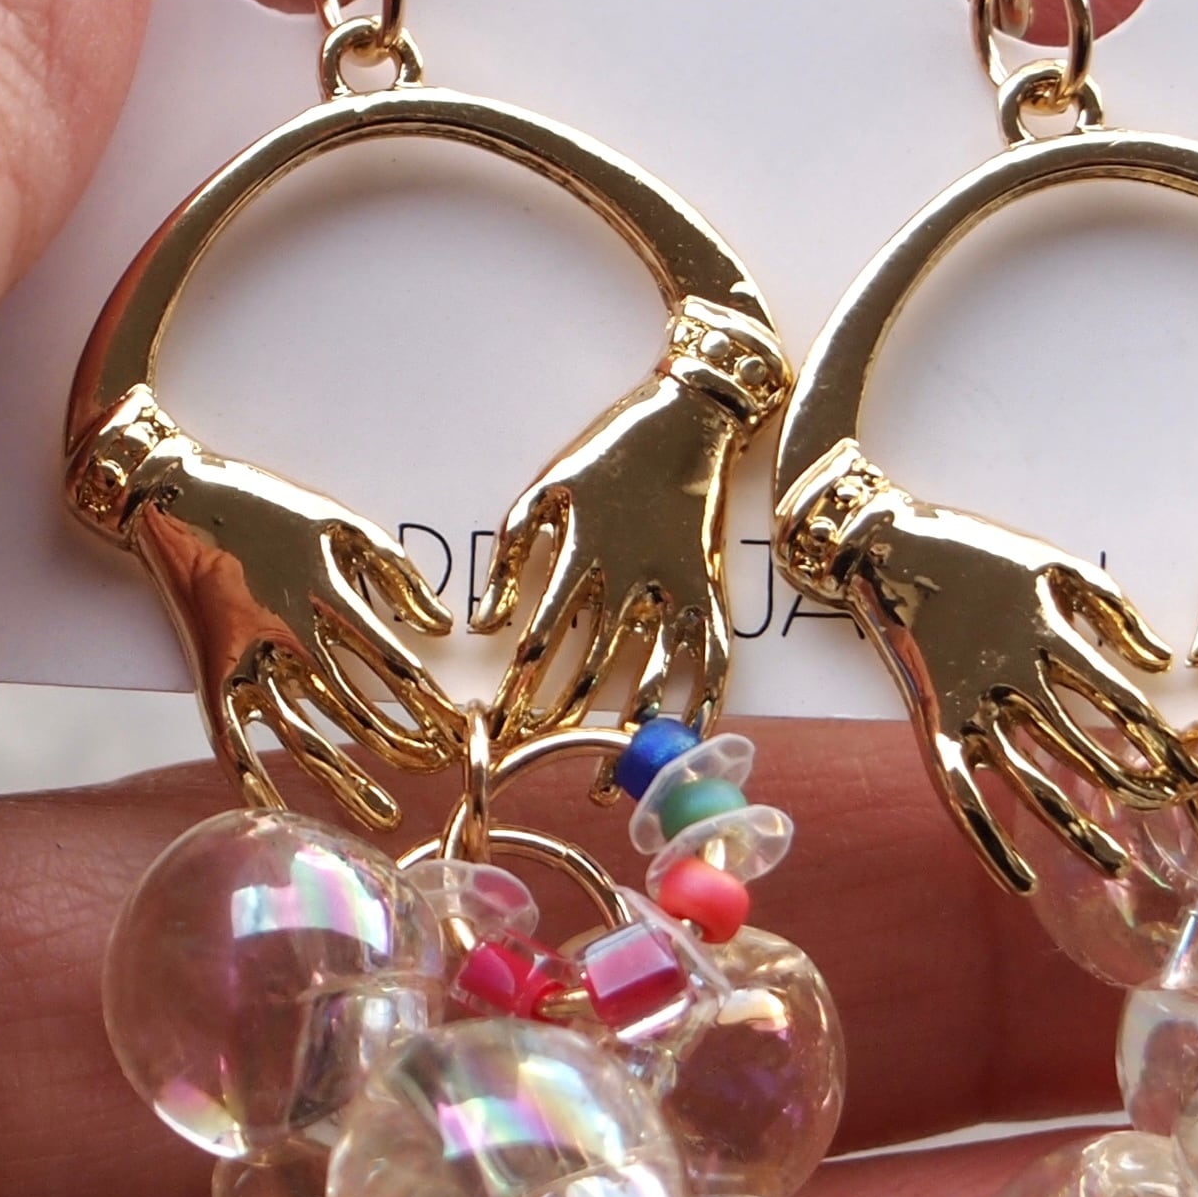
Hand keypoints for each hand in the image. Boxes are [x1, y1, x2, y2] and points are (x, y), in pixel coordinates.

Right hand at [97, 413, 462, 825]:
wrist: (172, 497)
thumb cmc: (268, 510)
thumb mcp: (341, 522)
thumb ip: (395, 572)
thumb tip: (441, 625)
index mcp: (324, 593)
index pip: (391, 663)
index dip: (430, 703)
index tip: (461, 729)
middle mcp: (285, 635)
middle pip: (354, 709)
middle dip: (401, 744)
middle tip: (438, 768)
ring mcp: (243, 661)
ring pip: (300, 737)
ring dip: (345, 780)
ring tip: (386, 816)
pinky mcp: (208, 675)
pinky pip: (229, 742)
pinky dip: (253, 782)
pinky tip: (283, 814)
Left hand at [473, 303, 782, 740]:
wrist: (693, 422)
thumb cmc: (609, 455)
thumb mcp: (545, 489)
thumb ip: (511, 554)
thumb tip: (481, 624)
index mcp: (587, 551)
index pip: (546, 636)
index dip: (519, 684)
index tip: (495, 722)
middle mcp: (636, 579)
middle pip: (592, 668)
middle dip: (556, 719)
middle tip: (529, 755)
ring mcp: (682, 592)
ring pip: (650, 679)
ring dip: (621, 731)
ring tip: (594, 774)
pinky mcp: (716, 597)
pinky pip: (712, 667)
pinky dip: (695, 712)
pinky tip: (672, 748)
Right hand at [790, 454, 1188, 892]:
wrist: (887, 548)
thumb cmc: (979, 555)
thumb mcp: (1055, 565)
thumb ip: (1112, 609)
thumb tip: (1161, 662)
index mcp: (1046, 637)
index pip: (1116, 699)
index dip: (1157, 737)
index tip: (1193, 770)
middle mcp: (1011, 681)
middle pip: (1079, 747)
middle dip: (1127, 784)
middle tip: (1168, 818)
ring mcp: (969, 710)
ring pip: (1028, 782)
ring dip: (1072, 826)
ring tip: (1113, 864)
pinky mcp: (931, 728)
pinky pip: (961, 798)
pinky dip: (988, 843)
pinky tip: (1021, 882)